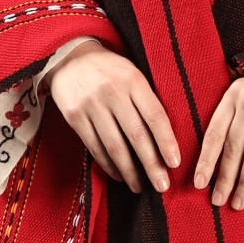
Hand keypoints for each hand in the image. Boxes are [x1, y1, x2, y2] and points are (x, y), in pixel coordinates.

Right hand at [46, 38, 180, 193]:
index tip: (175, 163)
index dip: (167, 142)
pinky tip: (119, 175)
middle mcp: (112, 93)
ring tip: (140, 186)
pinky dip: (108, 165)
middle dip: (151, 164)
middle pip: (137, 136)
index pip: (155, 116)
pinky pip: (94, 147)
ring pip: (115, 146)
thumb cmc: (109, 69)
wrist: (69, 56)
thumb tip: (167, 138)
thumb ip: (147, 99)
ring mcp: (91, 105)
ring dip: (129, 171)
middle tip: (163, 185)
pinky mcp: (74, 116)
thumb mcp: (132, 73)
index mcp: (133, 80)